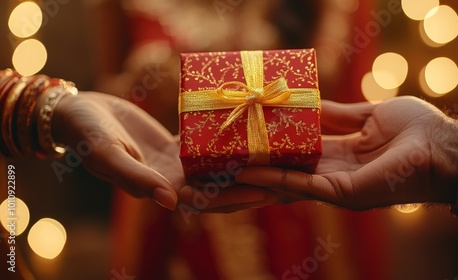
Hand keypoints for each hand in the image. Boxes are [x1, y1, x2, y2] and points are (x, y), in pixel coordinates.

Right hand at [52, 92, 275, 211]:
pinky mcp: (176, 145)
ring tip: (274, 153)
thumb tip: (170, 203)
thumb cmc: (87, 136)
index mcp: (159, 189)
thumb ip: (135, 179)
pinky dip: (225, 138)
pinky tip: (248, 128)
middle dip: (250, 183)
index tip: (265, 191)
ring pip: (216, 165)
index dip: (235, 196)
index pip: (205, 200)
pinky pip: (206, 142)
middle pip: (219, 186)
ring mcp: (176, 163)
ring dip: (243, 162)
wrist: (79, 115)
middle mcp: (173, 180)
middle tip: (283, 177)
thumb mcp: (107, 155)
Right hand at [236, 96, 457, 209]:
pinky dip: (273, 179)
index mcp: (341, 156)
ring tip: (225, 167)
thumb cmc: (416, 129)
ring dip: (256, 177)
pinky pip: (300, 185)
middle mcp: (334, 175)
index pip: (299, 155)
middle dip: (258, 168)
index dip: (274, 148)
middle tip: (226, 159)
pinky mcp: (341, 192)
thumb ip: (338, 114)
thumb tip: (309, 103)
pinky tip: (249, 171)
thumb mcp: (368, 115)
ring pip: (286, 183)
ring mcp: (336, 187)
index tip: (248, 138)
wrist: (444, 146)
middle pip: (287, 173)